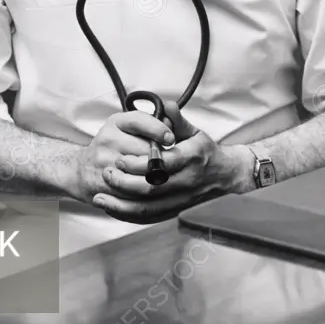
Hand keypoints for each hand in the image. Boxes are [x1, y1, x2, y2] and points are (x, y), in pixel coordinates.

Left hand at [93, 101, 254, 222]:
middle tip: (107, 173)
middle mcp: (185, 182)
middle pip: (150, 189)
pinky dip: (129, 216)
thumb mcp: (194, 131)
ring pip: (147, 208)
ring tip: (100, 198)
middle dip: (124, 183)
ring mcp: (180, 200)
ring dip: (121, 205)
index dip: (138, 164)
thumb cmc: (205, 151)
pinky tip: (112, 209)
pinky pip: (149, 218)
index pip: (162, 164)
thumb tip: (164, 105)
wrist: (224, 175)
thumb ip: (176, 119)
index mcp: (190, 158)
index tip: (120, 159)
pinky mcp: (174, 211)